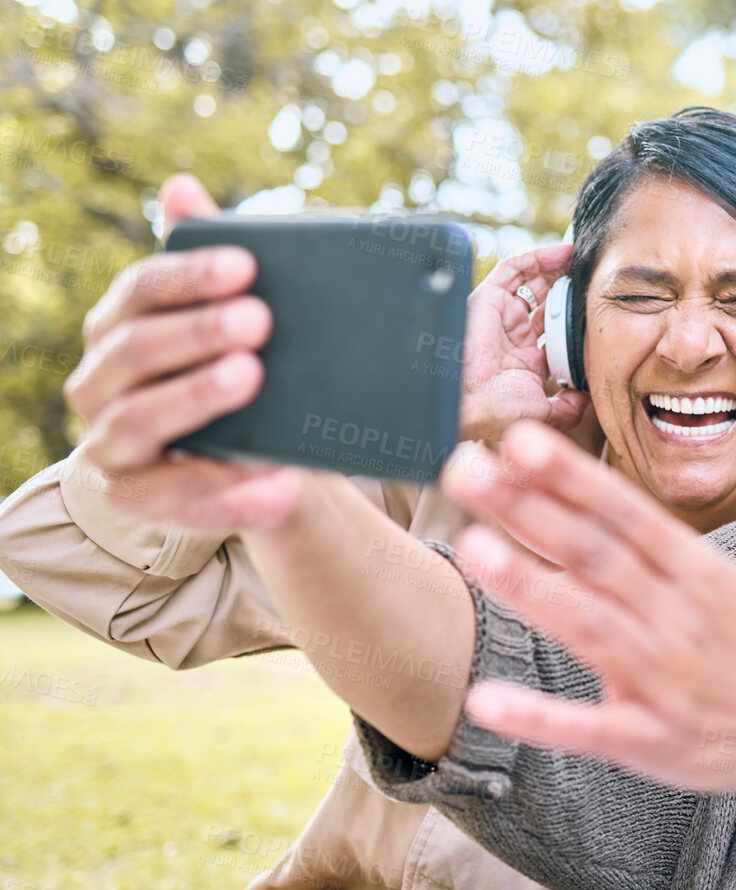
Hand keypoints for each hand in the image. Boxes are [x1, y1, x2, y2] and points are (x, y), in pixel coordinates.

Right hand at [65, 173, 305, 531]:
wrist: (263, 458)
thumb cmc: (245, 369)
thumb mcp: (236, 319)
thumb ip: (211, 260)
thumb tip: (181, 187)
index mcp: (118, 327)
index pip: (139, 290)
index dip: (187, 275)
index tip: (246, 265)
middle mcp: (99, 382)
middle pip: (133, 350)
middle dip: (194, 332)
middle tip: (258, 321)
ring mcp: (110, 444)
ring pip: (139, 419)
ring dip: (195, 399)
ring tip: (251, 379)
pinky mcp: (138, 498)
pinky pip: (175, 498)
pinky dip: (229, 490)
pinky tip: (278, 480)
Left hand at [439, 420, 735, 792]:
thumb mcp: (719, 583)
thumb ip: (646, 553)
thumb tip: (568, 509)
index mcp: (698, 573)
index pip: (625, 513)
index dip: (572, 475)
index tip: (518, 439)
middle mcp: (678, 617)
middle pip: (595, 555)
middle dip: (529, 510)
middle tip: (466, 470)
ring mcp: (664, 680)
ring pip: (588, 625)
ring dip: (530, 587)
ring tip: (472, 550)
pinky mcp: (651, 739)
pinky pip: (588, 728)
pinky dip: (538, 717)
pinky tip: (486, 700)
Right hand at [458, 244, 590, 443]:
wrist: (466, 401)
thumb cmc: (497, 411)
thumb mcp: (544, 412)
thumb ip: (568, 407)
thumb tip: (587, 397)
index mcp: (528, 360)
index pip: (557, 332)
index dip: (577, 319)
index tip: (599, 309)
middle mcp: (515, 335)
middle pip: (546, 302)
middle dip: (569, 290)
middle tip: (593, 278)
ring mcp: (502, 315)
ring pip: (532, 282)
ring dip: (557, 269)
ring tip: (582, 259)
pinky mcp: (489, 298)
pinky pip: (514, 269)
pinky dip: (537, 258)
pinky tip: (561, 253)